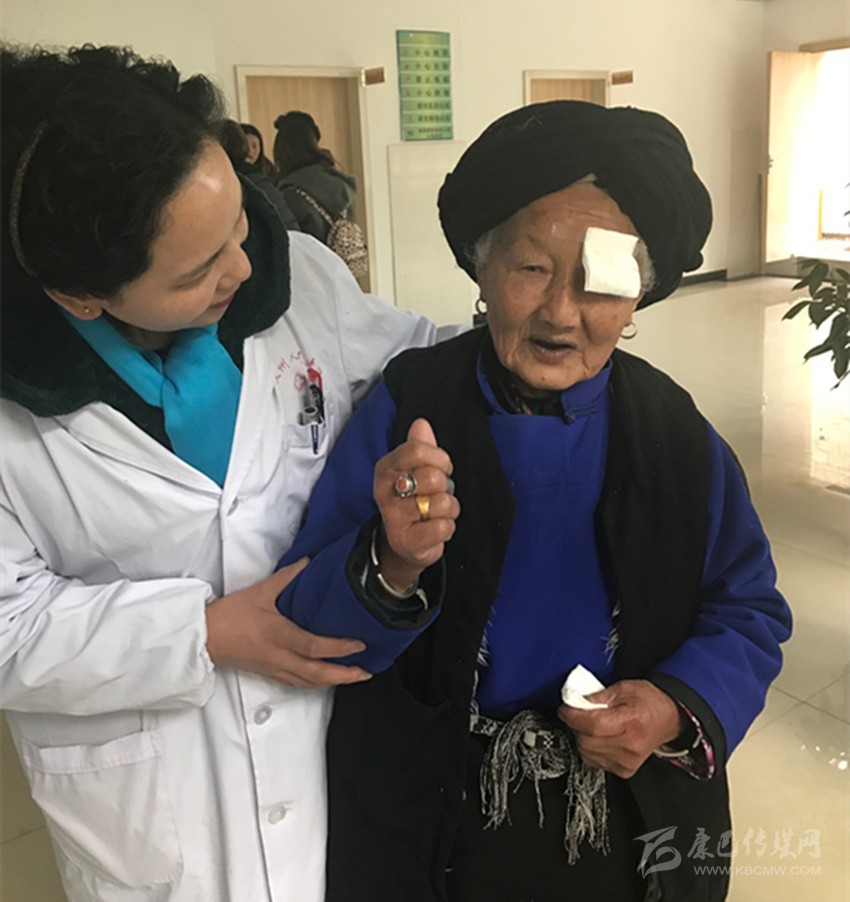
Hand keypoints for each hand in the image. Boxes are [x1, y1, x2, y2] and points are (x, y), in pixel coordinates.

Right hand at [205, 559, 372, 687]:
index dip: (340, 648)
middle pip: (317, 673)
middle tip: (366, 671)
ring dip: (333, 681)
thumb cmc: (228, 616)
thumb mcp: (260, 592)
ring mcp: (274, 668)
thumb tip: (306, 562)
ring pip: (308, 682)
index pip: (316, 646)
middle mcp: (280, 657)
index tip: (360, 645)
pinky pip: (296, 683)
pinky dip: (315, 683)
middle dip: (344, 675)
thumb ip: (287, 577)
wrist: (203, 637)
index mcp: (280, 636)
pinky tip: (323, 680)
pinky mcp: (267, 673)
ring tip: (352, 676)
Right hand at [373, 418, 459, 590]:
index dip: (439, 458)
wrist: (406, 543)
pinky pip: (442, 527)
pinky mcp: (406, 541)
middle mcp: (385, 491)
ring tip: (436, 513)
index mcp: (386, 468)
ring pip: (441, 502)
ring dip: (448, 509)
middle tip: (436, 494)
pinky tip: (435, 528)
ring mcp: (394, 517)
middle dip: (445, 486)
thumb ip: (420, 446)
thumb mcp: (416, 470)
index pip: (417, 450)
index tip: (443, 467)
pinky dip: (447, 527)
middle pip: (432, 476)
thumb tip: (421, 423)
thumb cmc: (414, 502)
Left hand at [557, 679, 683, 778]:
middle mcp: (629, 746)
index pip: (592, 725)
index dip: (573, 716)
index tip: (565, 708)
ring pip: (587, 752)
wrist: (670, 718)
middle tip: (576, 712)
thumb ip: (598, 695)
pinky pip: (594, 761)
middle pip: (586, 740)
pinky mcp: (624, 770)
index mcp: (631, 722)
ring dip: (581, 737)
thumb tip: (577, 700)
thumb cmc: (650, 701)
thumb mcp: (624, 687)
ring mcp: (627, 761)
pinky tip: (597, 737)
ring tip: (590, 723)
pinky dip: (590, 748)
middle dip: (575, 725)